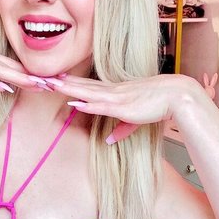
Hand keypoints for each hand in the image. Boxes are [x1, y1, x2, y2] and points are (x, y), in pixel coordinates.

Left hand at [50, 74, 201, 142]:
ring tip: (50, 85)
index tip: (54, 79)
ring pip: (86, 92)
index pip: (87, 85)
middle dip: (61, 82)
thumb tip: (108, 140)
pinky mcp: (123, 106)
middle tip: (41, 78)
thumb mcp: (136, 119)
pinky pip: (100, 105)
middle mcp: (112, 91)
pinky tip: (73, 101)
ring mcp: (116, 97)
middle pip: (81, 86)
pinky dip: (86, 103)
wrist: (177, 96)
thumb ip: (121, 129)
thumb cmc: (159, 104)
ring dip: (67, 89)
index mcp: (115, 91)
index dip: (70, 82)